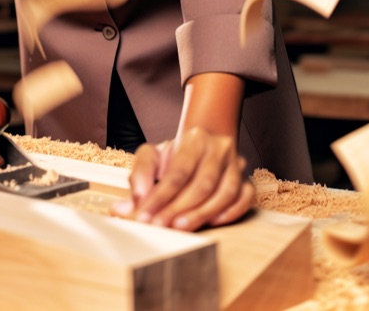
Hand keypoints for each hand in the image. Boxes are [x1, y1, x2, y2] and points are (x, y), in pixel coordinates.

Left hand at [111, 127, 254, 230]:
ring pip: (225, 192)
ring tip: (181, 228)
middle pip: (202, 183)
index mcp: (193, 140)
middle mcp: (218, 149)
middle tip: (161, 226)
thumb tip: (122, 210)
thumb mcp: (152, 156)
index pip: (178, 172)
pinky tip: (213, 222)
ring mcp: (235, 164)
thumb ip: (138, 179)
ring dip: (202, 213)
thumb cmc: (175, 154)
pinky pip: (246, 196)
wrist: (205, 140)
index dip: (160, 196)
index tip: (145, 216)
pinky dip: (232, 211)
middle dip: (179, 208)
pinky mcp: (246, 179)